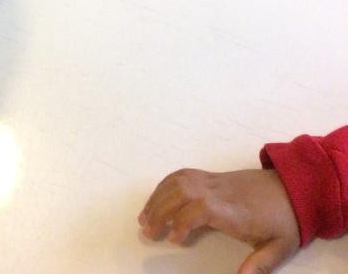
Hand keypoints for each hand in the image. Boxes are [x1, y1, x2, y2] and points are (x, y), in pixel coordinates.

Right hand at [139, 168, 299, 273]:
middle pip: (182, 191)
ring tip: (145, 217)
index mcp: (234, 210)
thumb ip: (260, 264)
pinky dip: (165, 185)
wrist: (293, 187)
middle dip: (160, 209)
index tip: (173, 240)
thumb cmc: (285, 220)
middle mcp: (219, 191)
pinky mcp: (212, 175)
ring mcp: (214, 180)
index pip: (201, 207)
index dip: (182, 221)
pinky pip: (183, 174)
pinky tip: (158, 198)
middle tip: (147, 232)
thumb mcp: (279, 247)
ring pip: (179, 181)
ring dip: (158, 196)